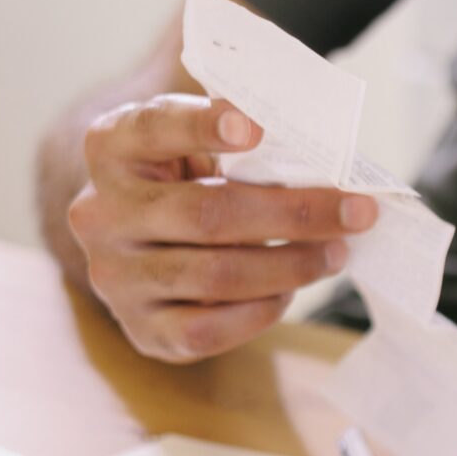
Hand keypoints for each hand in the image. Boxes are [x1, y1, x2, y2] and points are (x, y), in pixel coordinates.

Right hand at [66, 95, 378, 361]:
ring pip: (216, 275)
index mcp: (111, 147)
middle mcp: (99, 212)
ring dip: (291, 266)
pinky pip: (208, 329)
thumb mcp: (198, 140)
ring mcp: (113, 275)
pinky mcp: (140, 327)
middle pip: (207, 213)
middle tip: (356, 211)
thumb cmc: (188, 179)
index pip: (153, 127)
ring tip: (337, 252)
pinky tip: (291, 292)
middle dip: (294, 213)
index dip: (202, 126)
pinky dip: (261, 311)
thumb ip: (238, 128)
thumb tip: (314, 136)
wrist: (142, 244)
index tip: (256, 126)